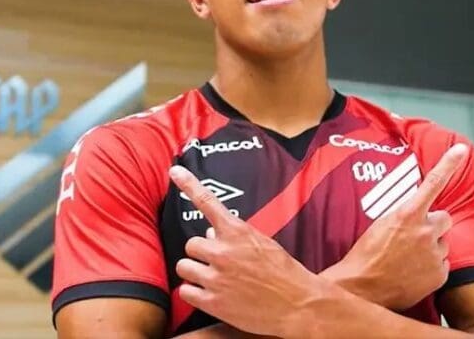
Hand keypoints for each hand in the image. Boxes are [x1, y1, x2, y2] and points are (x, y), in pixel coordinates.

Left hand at [169, 165, 326, 338]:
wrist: (298, 304)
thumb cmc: (283, 272)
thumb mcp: (263, 244)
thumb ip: (235, 235)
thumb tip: (210, 232)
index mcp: (238, 232)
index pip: (208, 203)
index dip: (189, 185)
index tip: (175, 170)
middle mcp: (223, 252)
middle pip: (191, 244)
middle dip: (201, 252)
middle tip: (216, 261)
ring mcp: (216, 277)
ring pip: (183, 267)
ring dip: (195, 272)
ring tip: (212, 278)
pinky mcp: (212, 302)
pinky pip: (186, 291)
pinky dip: (194, 292)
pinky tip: (209, 294)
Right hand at [324, 143, 467, 310]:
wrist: (361, 288)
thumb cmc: (366, 254)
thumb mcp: (380, 224)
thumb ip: (403, 215)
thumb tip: (416, 213)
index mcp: (408, 214)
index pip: (433, 184)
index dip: (448, 164)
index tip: (461, 149)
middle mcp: (425, 231)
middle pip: (444, 218)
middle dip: (434, 225)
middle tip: (415, 237)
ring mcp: (435, 254)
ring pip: (443, 243)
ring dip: (431, 247)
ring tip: (409, 259)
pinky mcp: (440, 274)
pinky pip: (443, 264)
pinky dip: (432, 267)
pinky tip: (413, 272)